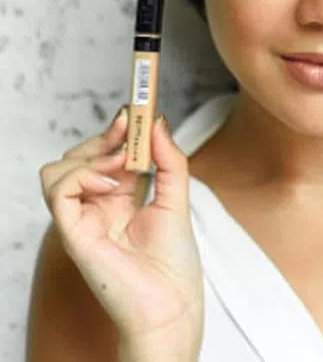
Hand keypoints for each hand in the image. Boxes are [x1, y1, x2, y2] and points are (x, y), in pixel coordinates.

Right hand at [39, 108, 203, 350]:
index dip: (119, 127)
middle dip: (106, 133)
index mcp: (121, 195)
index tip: (138, 104)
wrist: (171, 303)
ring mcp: (83, 217)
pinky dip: (82, 175)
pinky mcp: (73, 232)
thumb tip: (157, 120)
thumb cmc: (174, 260)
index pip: (108, 151)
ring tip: (123, 164)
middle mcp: (97, 204)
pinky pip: (58, 190)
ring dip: (91, 154)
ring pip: (59, 167)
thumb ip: (168, 159)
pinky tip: (111, 184)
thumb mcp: (177, 196)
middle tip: (131, 125)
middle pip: (81, 153)